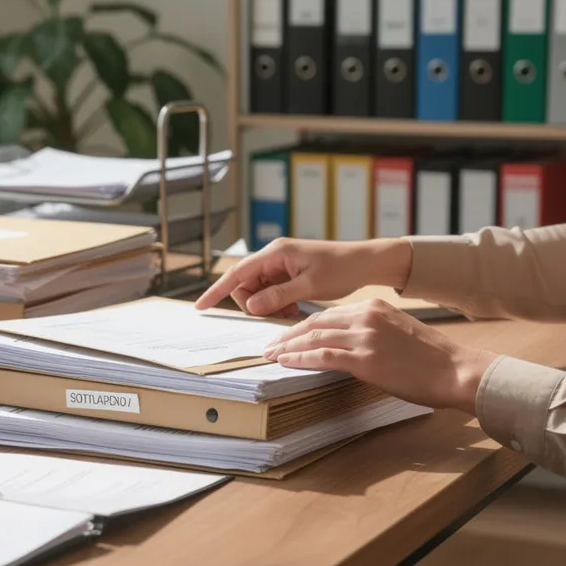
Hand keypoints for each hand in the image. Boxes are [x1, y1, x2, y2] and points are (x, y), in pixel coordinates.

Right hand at [196, 238, 411, 317]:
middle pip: (245, 285)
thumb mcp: (309, 286)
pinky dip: (278, 303)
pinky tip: (295, 307)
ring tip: (293, 309)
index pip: (237, 273)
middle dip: (255, 304)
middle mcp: (273, 256)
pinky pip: (271, 292)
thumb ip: (278, 296)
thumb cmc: (341, 269)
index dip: (217, 291)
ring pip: (258, 291)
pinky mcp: (287, 273)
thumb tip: (252, 306)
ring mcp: (280, 264)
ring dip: (269, 306)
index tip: (201, 306)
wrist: (365, 262)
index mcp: (275, 253)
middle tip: (281, 312)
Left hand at [261, 299, 497, 413]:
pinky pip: (323, 355)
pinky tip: (285, 362)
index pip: (327, 314)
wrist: (456, 370)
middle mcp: (366, 316)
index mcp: (373, 307)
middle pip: (315, 322)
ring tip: (270, 355)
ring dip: (287, 347)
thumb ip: (370, 333)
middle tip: (269, 346)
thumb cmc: (432, 359)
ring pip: (314, 337)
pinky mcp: (365, 359)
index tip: (286, 336)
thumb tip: (346, 347)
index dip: (302, 326)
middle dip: (288, 335)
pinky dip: (300, 358)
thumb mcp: (398, 333)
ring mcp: (365, 336)